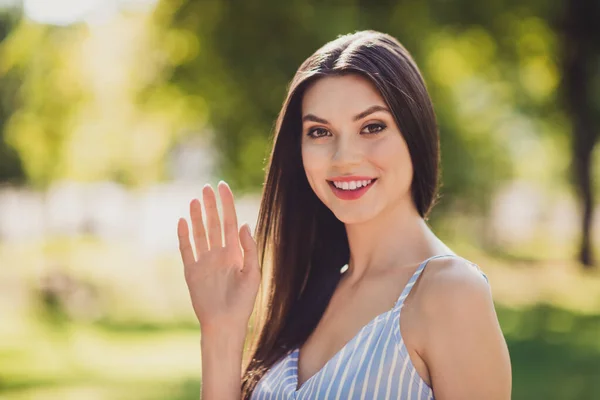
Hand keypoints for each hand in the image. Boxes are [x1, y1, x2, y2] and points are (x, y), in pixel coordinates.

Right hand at [177, 181, 260, 335]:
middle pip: (213, 224)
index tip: (223, 187)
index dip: (227, 204)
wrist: (224, 324)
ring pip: (200, 233)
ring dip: (197, 217)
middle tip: (207, 187)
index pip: (230, 222)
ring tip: (195, 200)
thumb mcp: (253, 274)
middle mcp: (219, 254)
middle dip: (211, 205)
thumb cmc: (242, 302)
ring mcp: (204, 261)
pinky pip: (186, 249)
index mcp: (235, 253)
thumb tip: (243, 225)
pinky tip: (183, 221)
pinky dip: (183, 236)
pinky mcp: (191, 271)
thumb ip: (249, 249)